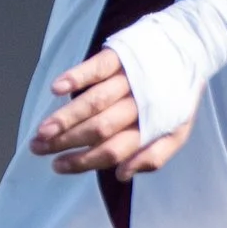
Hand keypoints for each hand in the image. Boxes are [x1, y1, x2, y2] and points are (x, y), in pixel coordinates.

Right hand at [28, 49, 196, 179]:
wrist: (189, 51)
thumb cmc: (174, 98)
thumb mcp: (176, 132)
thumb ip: (154, 157)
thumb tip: (122, 175)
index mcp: (152, 128)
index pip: (115, 151)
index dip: (85, 161)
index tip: (57, 166)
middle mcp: (140, 105)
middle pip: (100, 129)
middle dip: (67, 142)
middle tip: (38, 148)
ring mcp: (129, 80)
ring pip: (94, 102)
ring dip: (66, 117)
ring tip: (42, 130)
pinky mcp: (120, 57)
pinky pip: (97, 68)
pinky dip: (77, 78)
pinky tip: (57, 89)